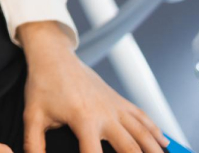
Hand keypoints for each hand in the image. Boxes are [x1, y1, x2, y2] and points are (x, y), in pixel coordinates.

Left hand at [20, 21, 167, 152]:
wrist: (53, 56)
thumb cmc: (42, 85)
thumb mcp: (33, 115)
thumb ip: (34, 142)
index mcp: (83, 119)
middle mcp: (105, 114)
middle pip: (130, 148)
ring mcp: (115, 106)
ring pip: (143, 133)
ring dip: (154, 151)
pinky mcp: (118, 99)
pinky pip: (142, 116)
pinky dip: (155, 131)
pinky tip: (165, 143)